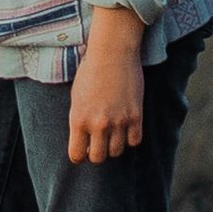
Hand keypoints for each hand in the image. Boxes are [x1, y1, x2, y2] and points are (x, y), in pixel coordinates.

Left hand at [66, 11, 148, 165]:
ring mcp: (118, 121)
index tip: (83, 148)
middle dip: (97, 153)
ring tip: (113, 133)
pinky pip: (134, 141)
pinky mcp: (136, 116)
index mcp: (78, 120)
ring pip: (117, 151)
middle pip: (98, 158)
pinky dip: (131, 138)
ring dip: (114, 146)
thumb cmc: (90, 72)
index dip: (79, 154)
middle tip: (98, 142)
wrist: (112, 53)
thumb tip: (84, 142)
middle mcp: (98, 124)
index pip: (77, 155)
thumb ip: (79, 121)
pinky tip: (126, 128)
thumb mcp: (76, 99)